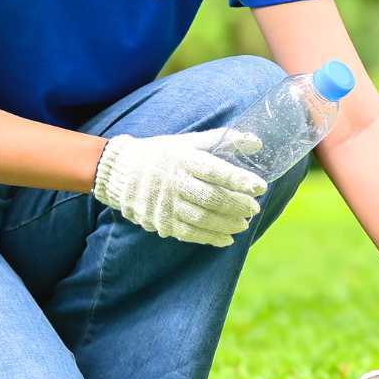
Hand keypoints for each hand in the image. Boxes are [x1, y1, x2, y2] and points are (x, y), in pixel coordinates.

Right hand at [92, 129, 266, 246]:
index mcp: (183, 160)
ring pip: (201, 219)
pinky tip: (226, 239)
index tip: (260, 186)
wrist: (117, 171)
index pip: (215, 171)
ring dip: (226, 224)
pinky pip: (188, 234)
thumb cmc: (161, 153)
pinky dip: (210, 238)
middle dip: (236, 205)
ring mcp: (165, 205)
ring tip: (244, 224)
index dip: (239, 180)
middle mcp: (174, 183)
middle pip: (211, 198)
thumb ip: (223, 140)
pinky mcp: (159, 222)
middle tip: (254, 208)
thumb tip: (257, 141)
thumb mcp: (189, 141)